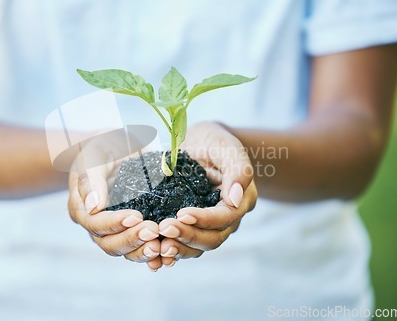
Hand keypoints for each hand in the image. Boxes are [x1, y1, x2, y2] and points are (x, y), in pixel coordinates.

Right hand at [68, 135, 162, 269]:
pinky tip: (169, 255)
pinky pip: (141, 248)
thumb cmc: (103, 147)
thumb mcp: (95, 155)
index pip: (95, 223)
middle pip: (110, 243)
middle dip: (132, 240)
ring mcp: (115, 230)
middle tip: (154, 231)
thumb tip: (93, 207)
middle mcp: (96, 224)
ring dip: (144, 251)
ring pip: (126, 251)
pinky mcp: (133, 230)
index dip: (115, 223)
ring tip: (163, 247)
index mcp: (81, 208)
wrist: (118, 148)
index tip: (136, 216)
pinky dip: (154, 254)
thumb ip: (91, 179)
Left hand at [158, 121, 256, 266]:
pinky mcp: (191, 227)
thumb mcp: (228, 147)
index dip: (204, 219)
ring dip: (178, 248)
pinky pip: (183, 244)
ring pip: (197, 247)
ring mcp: (209, 225)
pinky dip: (170, 250)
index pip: (225, 218)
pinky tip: (154, 253)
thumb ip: (237, 170)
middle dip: (188, 236)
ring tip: (157, 245)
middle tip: (163, 229)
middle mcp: (227, 218)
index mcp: (241, 200)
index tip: (182, 214)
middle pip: (211, 238)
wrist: (201, 144)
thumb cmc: (216, 142)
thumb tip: (234, 199)